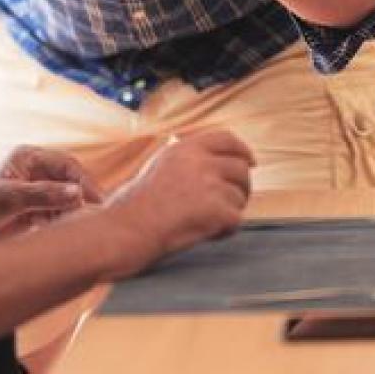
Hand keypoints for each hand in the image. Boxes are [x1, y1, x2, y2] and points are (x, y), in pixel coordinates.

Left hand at [0, 145, 100, 237]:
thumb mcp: (10, 197)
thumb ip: (43, 195)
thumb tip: (77, 193)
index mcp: (29, 158)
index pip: (67, 165)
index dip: (84, 181)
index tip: (96, 200)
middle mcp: (34, 171)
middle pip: (70, 181)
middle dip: (83, 197)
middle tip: (96, 215)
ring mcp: (34, 191)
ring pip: (66, 198)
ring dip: (74, 211)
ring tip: (82, 226)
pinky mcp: (32, 210)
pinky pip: (57, 213)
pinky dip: (64, 222)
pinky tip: (67, 232)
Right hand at [101, 129, 255, 277]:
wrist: (124, 230)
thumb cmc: (136, 205)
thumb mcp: (159, 165)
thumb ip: (187, 159)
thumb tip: (217, 160)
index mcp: (185, 148)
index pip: (227, 139)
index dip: (242, 150)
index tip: (250, 161)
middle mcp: (199, 161)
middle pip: (240, 169)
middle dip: (240, 187)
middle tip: (230, 202)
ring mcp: (208, 185)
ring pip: (240, 196)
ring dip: (229, 211)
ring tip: (206, 221)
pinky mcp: (215, 210)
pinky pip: (236, 219)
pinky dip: (225, 230)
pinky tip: (207, 234)